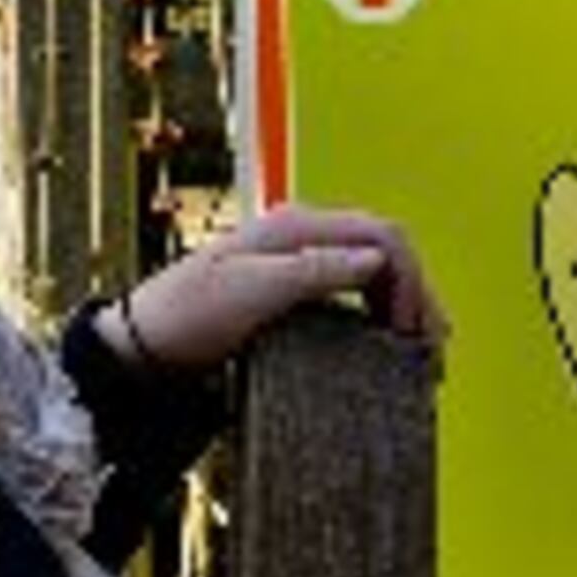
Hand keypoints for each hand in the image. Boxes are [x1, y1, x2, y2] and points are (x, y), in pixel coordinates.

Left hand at [105, 202, 446, 373]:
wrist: (143, 347)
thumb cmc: (186, 316)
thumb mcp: (251, 291)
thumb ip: (315, 270)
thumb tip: (375, 261)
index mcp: (296, 227)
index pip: (382, 235)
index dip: (413, 279)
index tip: (418, 330)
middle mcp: (301, 237)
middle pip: (383, 250)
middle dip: (418, 291)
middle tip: (433, 345)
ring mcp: (295, 263)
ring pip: (371, 271)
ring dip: (402, 303)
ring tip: (419, 349)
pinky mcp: (288, 293)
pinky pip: (350, 292)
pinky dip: (377, 313)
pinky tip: (384, 344)